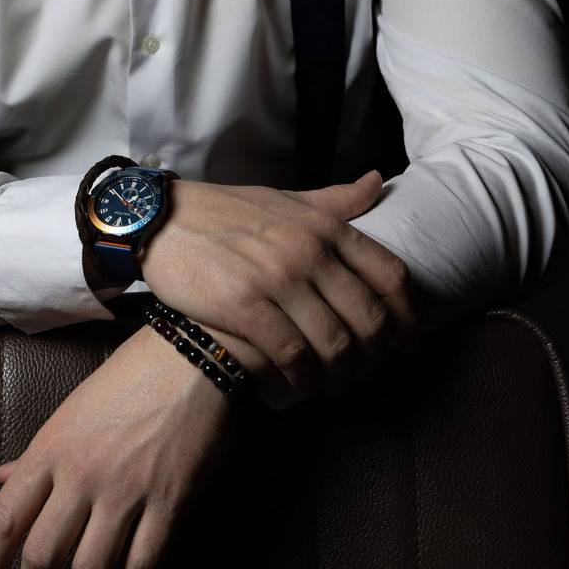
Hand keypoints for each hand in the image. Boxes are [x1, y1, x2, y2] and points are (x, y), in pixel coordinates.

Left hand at [0, 323, 233, 568]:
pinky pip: (141, 566)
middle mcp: (82, 474)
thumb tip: (0, 478)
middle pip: (42, 555)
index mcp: (51, 447)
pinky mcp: (169, 503)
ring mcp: (126, 491)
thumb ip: (36, 453)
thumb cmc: (128, 378)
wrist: (190, 357)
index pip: (4, 518)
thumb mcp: (70, 409)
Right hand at [140, 170, 419, 398]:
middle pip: (369, 318)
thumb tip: (377, 183)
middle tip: (367, 372)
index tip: (407, 341)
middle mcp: (308, 250)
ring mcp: (277, 278)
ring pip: (335, 343)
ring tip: (336, 384)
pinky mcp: (244, 305)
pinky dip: (304, 376)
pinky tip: (300, 382)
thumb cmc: (226, 211)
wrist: (161, 219)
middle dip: (376, 355)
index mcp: (325, 226)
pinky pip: (292, 354)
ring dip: (342, 374)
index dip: (407, 316)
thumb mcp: (287, 198)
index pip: (389, 276)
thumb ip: (336, 200)